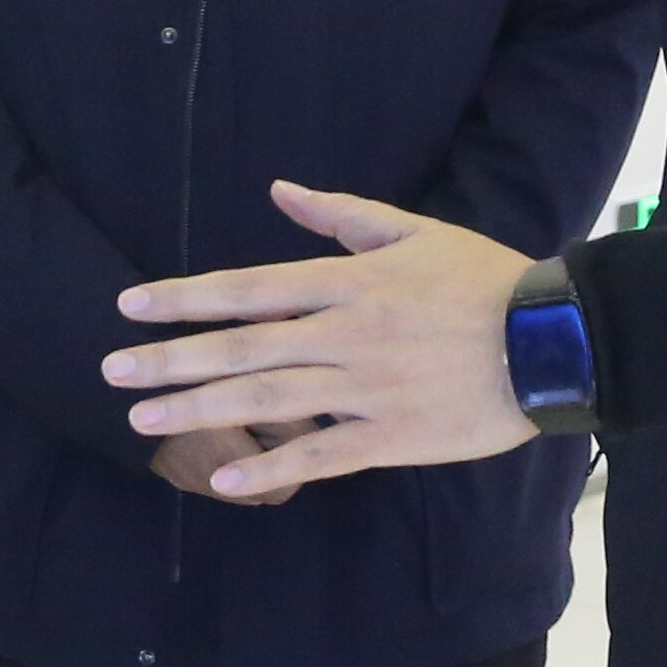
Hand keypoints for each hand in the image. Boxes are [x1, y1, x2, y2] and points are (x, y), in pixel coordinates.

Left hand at [103, 181, 533, 498]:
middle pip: (243, 349)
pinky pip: (323, 456)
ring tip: (144, 418)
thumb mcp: (413, 231)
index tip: (129, 306)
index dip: (184, 298)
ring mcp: (367, 390)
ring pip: (270, 402)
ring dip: (201, 409)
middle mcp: (346, 335)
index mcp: (348, 283)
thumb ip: (340, 215)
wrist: (553, 340)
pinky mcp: (393, 437)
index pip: (248, 290)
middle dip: (171, 360)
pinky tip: (226, 477)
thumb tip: (279, 189)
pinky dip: (274, 467)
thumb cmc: (483, 279)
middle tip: (112, 371)